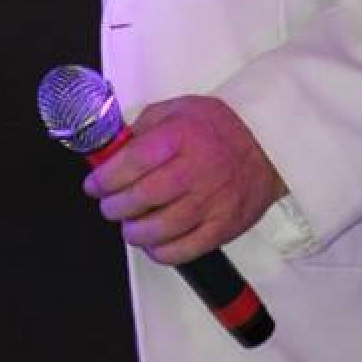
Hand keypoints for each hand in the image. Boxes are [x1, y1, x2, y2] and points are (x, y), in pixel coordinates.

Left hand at [84, 96, 283, 264]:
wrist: (268, 146)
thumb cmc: (220, 128)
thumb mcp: (178, 109)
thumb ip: (144, 127)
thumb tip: (114, 150)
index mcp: (179, 138)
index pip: (130, 163)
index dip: (104, 178)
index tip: (93, 185)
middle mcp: (194, 171)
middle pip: (140, 199)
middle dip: (114, 206)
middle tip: (109, 206)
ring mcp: (210, 203)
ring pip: (158, 230)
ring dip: (133, 232)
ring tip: (129, 225)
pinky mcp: (222, 228)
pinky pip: (184, 250)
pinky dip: (161, 252)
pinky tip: (153, 243)